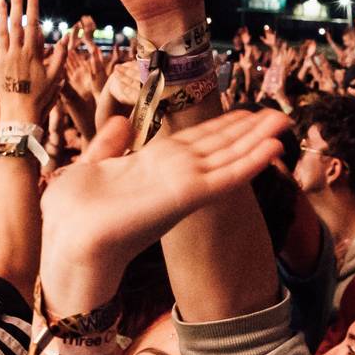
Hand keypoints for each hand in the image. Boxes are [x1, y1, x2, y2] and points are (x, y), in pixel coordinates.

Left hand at [37, 107, 287, 314]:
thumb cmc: (73, 213)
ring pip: (229, 159)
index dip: (222, 127)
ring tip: (284, 122)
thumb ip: (109, 146)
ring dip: (258, 141)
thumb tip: (123, 122)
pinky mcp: (186, 198)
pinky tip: (272, 150)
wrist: (69, 242)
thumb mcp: (89, 167)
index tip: (246, 113)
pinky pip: (225, 179)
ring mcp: (182, 188)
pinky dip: (249, 164)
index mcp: (153, 168)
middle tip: (281, 113)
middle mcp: (173, 177)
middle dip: (250, 131)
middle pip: (220, 147)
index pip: (196, 142)